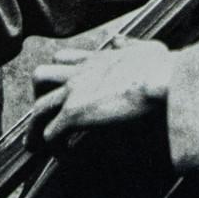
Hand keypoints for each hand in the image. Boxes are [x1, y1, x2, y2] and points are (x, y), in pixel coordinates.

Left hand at [26, 36, 172, 149]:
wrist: (161, 79)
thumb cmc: (162, 66)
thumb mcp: (145, 47)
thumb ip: (129, 45)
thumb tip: (119, 40)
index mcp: (95, 59)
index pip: (63, 58)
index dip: (58, 73)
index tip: (61, 89)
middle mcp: (79, 72)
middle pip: (41, 77)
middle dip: (38, 96)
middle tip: (43, 115)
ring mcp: (74, 92)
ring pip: (38, 108)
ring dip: (35, 128)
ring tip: (37, 145)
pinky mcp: (74, 113)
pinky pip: (51, 134)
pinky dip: (55, 147)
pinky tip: (65, 157)